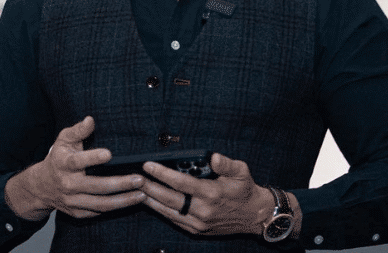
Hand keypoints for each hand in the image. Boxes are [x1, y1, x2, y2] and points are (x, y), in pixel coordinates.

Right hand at [5, 116, 145, 219]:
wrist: (42, 186)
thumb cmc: (59, 157)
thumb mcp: (64, 139)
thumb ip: (78, 130)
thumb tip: (90, 120)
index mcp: (63, 164)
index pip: (77, 162)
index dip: (92, 158)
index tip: (109, 154)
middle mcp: (67, 184)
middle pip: (95, 186)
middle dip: (120, 184)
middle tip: (140, 179)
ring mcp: (72, 201)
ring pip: (100, 204)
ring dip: (123, 200)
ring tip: (142, 194)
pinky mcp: (77, 212)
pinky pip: (98, 212)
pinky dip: (116, 208)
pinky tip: (131, 201)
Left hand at [140, 152, 273, 235]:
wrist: (254, 216)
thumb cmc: (245, 190)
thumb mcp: (241, 171)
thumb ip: (226, 163)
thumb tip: (213, 157)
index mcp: (212, 194)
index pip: (181, 183)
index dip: (162, 174)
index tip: (148, 165)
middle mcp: (202, 210)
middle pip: (169, 199)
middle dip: (149, 187)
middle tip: (134, 177)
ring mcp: (198, 223)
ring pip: (168, 212)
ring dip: (151, 201)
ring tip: (136, 189)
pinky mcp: (196, 230)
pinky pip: (174, 220)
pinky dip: (161, 211)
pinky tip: (151, 202)